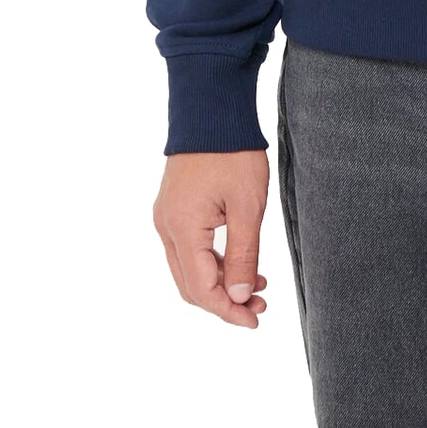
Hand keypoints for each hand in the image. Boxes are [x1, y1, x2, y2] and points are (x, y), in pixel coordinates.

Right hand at [153, 150, 270, 326]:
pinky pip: (188, 249)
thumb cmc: (233, 151)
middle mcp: (166, 227)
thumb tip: (241, 296)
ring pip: (188, 269)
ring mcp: (166, 217)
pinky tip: (240, 262)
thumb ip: (244, 254)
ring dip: (220, 283)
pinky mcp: (173, 208)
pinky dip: (212, 263)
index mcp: (182, 228)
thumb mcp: (247, 204)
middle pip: (190, 285)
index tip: (255, 318)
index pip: (202, 289)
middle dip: (224, 301)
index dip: (228, 310)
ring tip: (258, 286)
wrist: (212, 108)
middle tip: (260, 305)